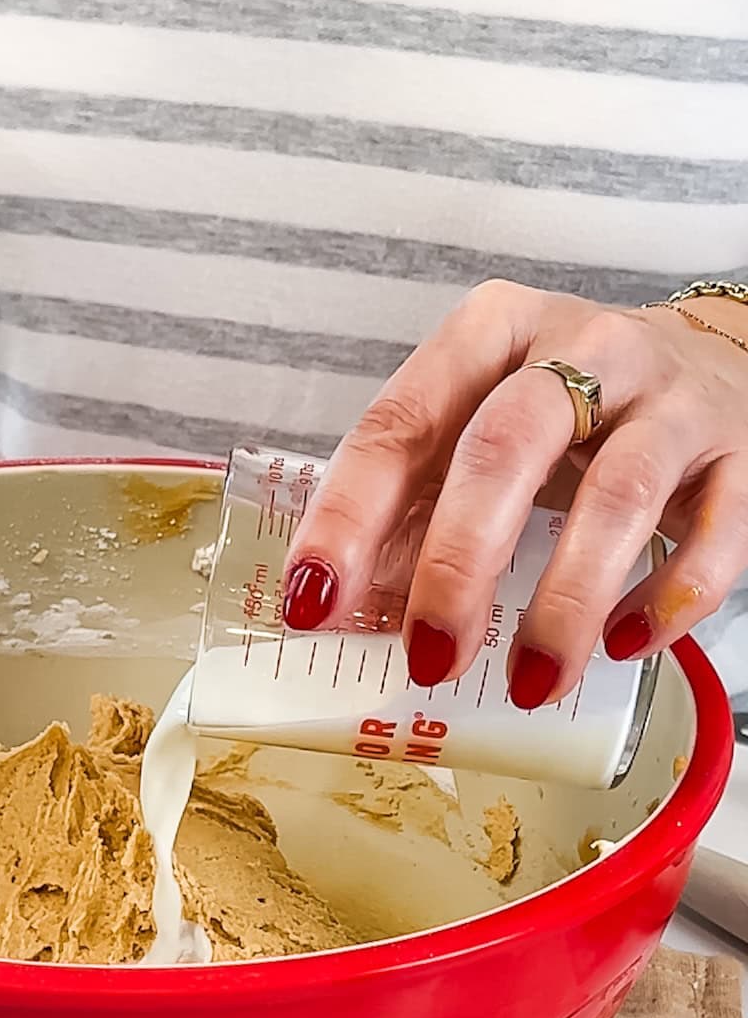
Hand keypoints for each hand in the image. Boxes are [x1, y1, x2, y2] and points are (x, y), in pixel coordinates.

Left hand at [283, 281, 747, 707]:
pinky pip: (715, 529)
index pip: (400, 423)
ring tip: (530, 680)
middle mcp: (580, 349)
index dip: (348, 517)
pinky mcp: (739, 451)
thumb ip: (411, 508)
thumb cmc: (566, 416)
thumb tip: (341, 610)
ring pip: (617, 494)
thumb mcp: (476, 429)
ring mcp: (668, 398)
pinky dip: (670, 596)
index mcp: (488, 336)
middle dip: (458, 563)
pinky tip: (625, 645)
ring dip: (565, 600)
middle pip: (504, 449)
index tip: (312, 602)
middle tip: (431, 655)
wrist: (714, 360)